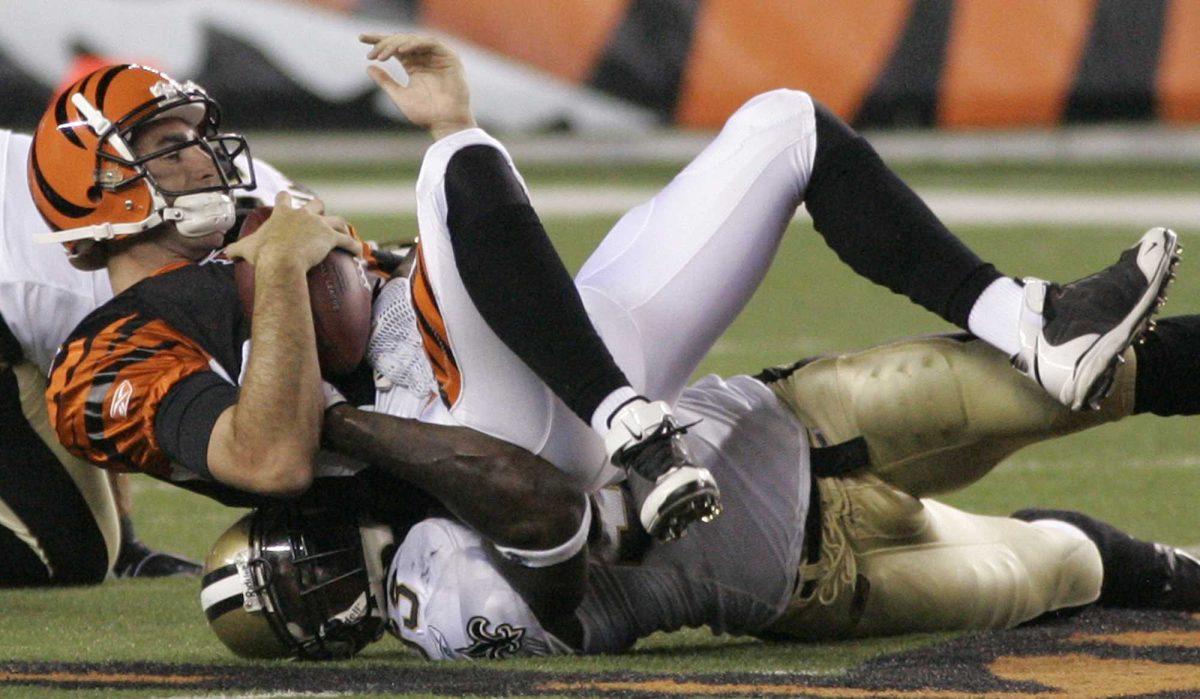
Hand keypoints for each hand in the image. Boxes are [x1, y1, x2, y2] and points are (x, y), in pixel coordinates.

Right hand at [226, 192, 359, 270]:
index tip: (286, 199)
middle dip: (319, 209)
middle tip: (320, 219)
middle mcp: (302, 214)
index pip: (284, 199)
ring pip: (336, 220)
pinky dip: (354, 246)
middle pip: (315, 204)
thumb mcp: (245, 249)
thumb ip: (235, 249)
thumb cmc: (263, 254)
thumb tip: (224, 253)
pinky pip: (347, 240)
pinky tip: (359, 251)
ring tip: (345, 233)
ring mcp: (318, 224)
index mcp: (283, 214)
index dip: (285, 199)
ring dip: (341, 226)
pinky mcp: (330, 237)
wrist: (281, 260)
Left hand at [360, 33, 476, 139]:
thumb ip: (385, 81)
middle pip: (401, 41)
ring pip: (413, 40)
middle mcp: (425, 58)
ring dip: (397, 44)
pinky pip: (430, 43)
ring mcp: (437, 57)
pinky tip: (401, 52)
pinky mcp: (449, 57)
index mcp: (414, 66)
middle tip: (373, 54)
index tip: (360, 38)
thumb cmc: (426, 114)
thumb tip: (368, 66)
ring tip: (384, 55)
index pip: (394, 47)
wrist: (446, 123)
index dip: (378, 40)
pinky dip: (415, 44)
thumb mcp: (399, 96)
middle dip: (384, 43)